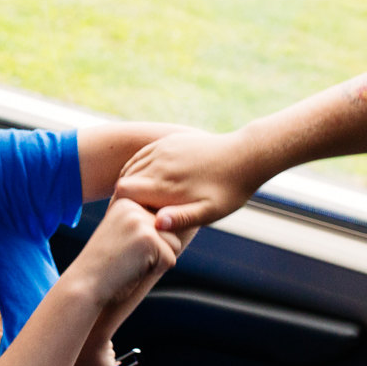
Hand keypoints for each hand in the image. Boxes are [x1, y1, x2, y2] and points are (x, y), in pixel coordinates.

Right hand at [67, 198, 189, 310]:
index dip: (146, 244)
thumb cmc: (105, 265)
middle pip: (169, 232)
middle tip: (126, 258)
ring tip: (130, 262)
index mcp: (126, 202)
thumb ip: (145, 223)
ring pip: (174, 244)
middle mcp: (134, 207)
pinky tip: (132, 269)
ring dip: (157, 260)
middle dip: (154, 251)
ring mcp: (141, 222)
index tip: (123, 249)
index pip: (160, 222)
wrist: (85, 284)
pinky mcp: (149, 240)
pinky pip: (170, 259)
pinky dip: (155, 271)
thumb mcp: (123, 234)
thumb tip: (179, 218)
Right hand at [115, 130, 253, 231]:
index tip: (131, 218)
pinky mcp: (168, 141)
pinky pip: (142, 154)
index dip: (122, 206)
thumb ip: (182, 218)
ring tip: (137, 199)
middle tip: (131, 213)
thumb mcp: (209, 212)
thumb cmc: (228, 191)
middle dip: (123, 196)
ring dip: (129, 181)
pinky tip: (144, 180)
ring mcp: (163, 149)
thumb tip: (157, 224)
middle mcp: (160, 164)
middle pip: (124, 180)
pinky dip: (136, 168)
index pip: (124, 192)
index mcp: (166, 184)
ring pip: (131, 166)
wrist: (245, 155)